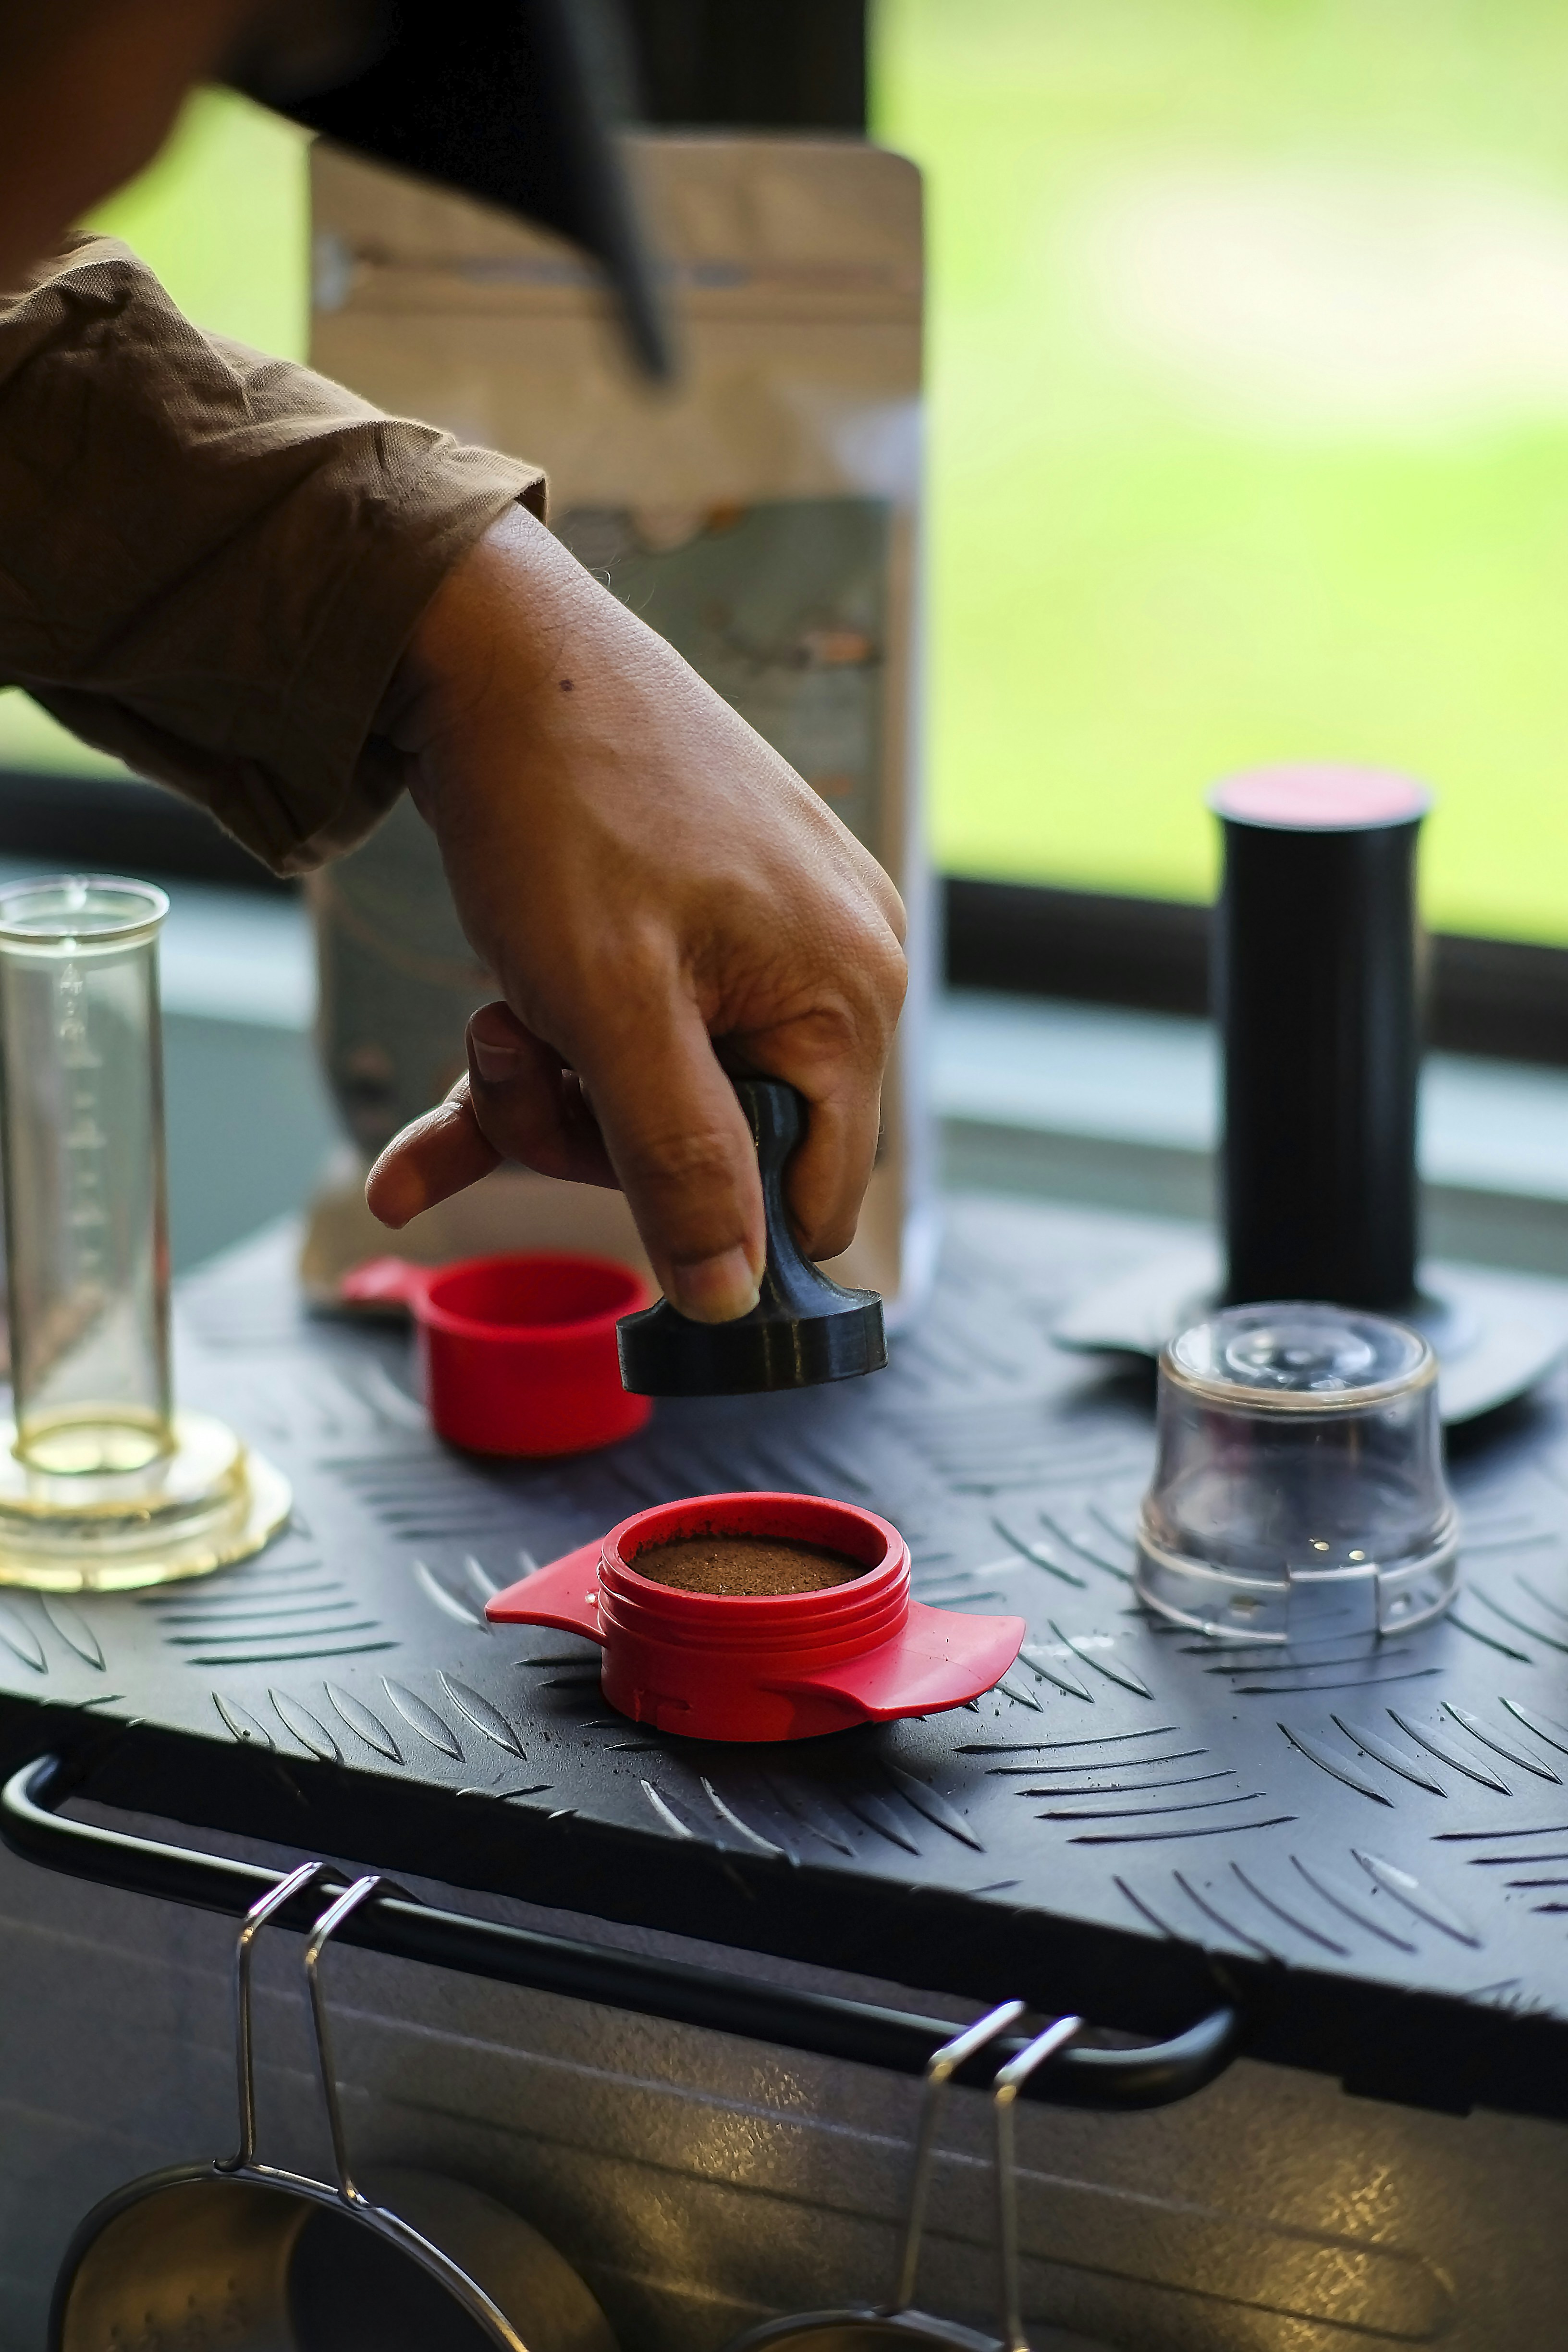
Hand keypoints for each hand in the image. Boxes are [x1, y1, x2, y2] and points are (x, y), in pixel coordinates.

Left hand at [364, 505, 906, 1322]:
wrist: (491, 642)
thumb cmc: (559, 812)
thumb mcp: (608, 1012)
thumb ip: (680, 1162)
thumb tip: (729, 1298)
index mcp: (847, 996)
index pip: (811, 1197)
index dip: (702, 1221)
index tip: (601, 1178)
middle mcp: (832, 966)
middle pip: (726, 1149)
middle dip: (597, 1136)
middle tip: (510, 1062)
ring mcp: (769, 935)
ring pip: (662, 1095)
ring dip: (553, 1092)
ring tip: (488, 1021)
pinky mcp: (704, 915)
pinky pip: (637, 1034)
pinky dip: (541, 1074)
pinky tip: (417, 1163)